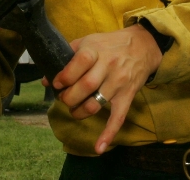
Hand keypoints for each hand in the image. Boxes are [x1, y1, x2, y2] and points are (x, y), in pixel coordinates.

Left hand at [52, 24, 161, 153]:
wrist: (143, 46)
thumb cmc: (110, 44)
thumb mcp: (89, 41)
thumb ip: (67, 57)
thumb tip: (45, 79)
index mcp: (96, 50)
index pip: (78, 64)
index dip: (64, 77)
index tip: (56, 83)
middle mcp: (109, 66)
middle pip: (85, 86)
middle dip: (68, 97)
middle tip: (64, 98)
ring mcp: (118, 83)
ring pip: (95, 104)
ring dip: (79, 112)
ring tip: (74, 109)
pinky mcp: (127, 96)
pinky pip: (118, 118)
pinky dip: (108, 134)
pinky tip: (99, 148)